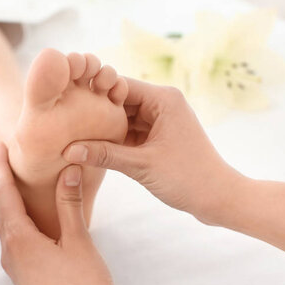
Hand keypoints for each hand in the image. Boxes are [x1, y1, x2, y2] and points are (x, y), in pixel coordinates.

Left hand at [0, 141, 149, 284]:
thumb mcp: (79, 241)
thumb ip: (70, 205)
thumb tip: (68, 169)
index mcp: (19, 240)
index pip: (4, 194)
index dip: (0, 167)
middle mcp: (10, 253)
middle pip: (0, 207)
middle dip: (0, 180)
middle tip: (2, 154)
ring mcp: (15, 267)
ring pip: (6, 224)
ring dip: (6, 200)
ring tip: (12, 179)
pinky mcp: (24, 276)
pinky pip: (13, 239)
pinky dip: (15, 218)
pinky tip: (27, 216)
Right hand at [63, 78, 240, 224]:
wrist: (218, 199)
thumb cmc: (187, 178)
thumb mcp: (141, 165)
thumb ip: (104, 155)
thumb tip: (68, 151)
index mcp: (163, 99)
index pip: (120, 85)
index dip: (94, 92)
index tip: (67, 101)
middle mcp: (163, 103)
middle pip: (120, 100)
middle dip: (96, 111)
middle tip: (66, 119)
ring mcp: (162, 120)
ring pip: (124, 117)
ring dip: (104, 127)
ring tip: (74, 134)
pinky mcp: (160, 136)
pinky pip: (131, 131)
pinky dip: (115, 139)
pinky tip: (93, 147)